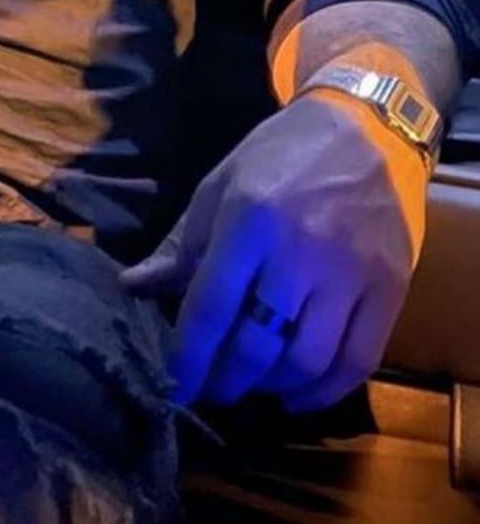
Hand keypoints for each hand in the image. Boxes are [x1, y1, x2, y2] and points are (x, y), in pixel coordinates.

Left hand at [121, 94, 427, 410]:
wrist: (366, 128)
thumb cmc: (282, 155)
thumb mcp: (221, 185)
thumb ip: (182, 245)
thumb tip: (133, 288)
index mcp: (250, 218)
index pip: (212, 306)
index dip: (189, 356)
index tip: (175, 384)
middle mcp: (300, 250)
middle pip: (258, 344)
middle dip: (226, 379)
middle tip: (212, 389)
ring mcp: (350, 273)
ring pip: (306, 361)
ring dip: (271, 386)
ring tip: (251, 384)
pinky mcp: (389, 287)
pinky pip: (358, 361)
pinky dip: (324, 391)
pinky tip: (297, 395)